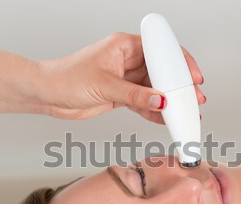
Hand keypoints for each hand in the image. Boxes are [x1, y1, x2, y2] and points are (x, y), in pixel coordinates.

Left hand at [39, 32, 204, 123]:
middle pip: (161, 71)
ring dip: (168, 101)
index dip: (180, 62)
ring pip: (154, 89)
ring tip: (184, 112)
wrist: (47, 94)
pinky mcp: (121, 95)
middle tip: (193, 98)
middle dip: (178, 86)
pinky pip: (143, 103)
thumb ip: (136, 95)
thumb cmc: (66, 78)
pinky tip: (165, 120)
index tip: (193, 76)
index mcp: (125, 46)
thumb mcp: (105, 85)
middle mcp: (127, 60)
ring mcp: (125, 78)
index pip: (160, 50)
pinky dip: (154, 112)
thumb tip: (161, 101)